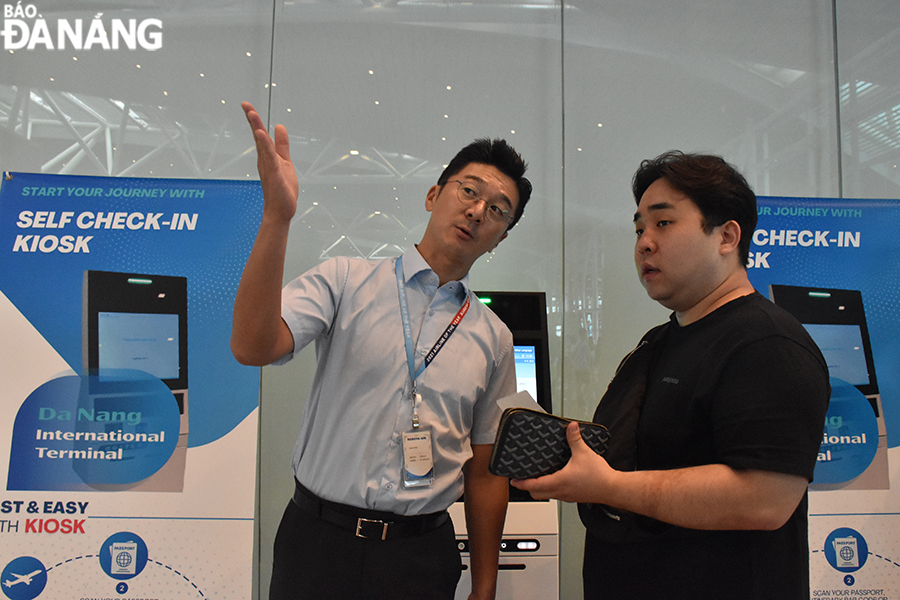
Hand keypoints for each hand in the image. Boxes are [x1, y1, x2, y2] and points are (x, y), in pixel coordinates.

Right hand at [241, 102, 298, 223]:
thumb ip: (282, 145)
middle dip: (252, 120)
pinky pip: (269, 157)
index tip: (247, 106)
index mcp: (267, 156)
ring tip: (251, 114)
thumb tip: (279, 127)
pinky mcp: (274, 174)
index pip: (260, 134)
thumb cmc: (282, 188)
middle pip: (258, 136)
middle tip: (245, 104)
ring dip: (257, 128)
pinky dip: (265, 146)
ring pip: (262, 144)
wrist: (281, 210)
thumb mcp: (284, 161)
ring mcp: (268, 166)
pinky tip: (261, 135)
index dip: (255, 120)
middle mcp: (265, 159)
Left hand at [511, 421, 616, 503]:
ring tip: (535, 478)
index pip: (534, 485)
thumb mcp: (584, 453)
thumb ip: (575, 439)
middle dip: (527, 487)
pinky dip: (550, 488)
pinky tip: (555, 479)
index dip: (521, 483)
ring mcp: (566, 496)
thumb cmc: (599, 477)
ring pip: (547, 495)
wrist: (612, 489)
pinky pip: (557, 494)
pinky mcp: (573, 496)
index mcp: (559, 482)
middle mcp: (560, 492)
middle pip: (537, 494)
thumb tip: (570, 427)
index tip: (513, 480)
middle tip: (521, 479)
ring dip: (539, 488)